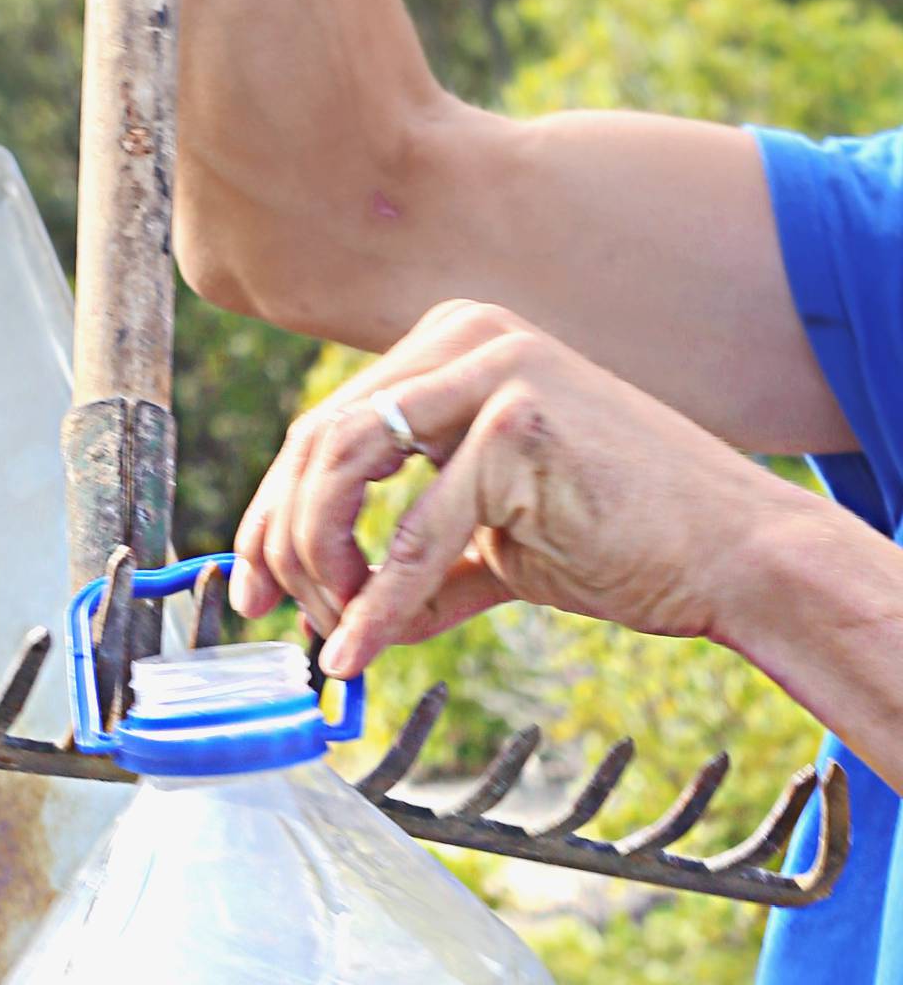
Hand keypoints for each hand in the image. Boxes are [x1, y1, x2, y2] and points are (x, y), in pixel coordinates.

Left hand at [230, 303, 769, 678]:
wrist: (731, 553)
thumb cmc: (621, 538)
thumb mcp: (492, 536)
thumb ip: (411, 554)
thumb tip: (328, 613)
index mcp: (454, 345)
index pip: (326, 426)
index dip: (271, 512)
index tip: (251, 587)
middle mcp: (467, 337)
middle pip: (319, 443)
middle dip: (283, 543)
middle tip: (281, 620)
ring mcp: (495, 368)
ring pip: (344, 471)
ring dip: (322, 565)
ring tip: (336, 632)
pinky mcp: (519, 423)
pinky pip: (416, 533)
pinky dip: (378, 600)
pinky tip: (364, 647)